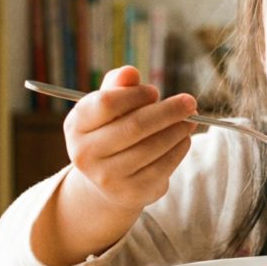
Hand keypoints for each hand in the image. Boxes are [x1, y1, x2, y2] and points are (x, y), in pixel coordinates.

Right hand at [62, 65, 197, 211]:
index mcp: (76, 125)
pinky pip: (163, 166)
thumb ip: (119, 87)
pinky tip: (183, 139)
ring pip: (152, 146)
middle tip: (190, 102)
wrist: (107, 179)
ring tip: (189, 121)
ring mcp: (106, 176)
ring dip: (177, 130)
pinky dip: (179, 149)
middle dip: (168, 111)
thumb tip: (130, 72)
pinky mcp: (130, 192)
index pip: (107, 102)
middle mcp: (85, 153)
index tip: (155, 91)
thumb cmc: (112, 131)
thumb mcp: (109, 107)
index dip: (136, 94)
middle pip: (134, 125)